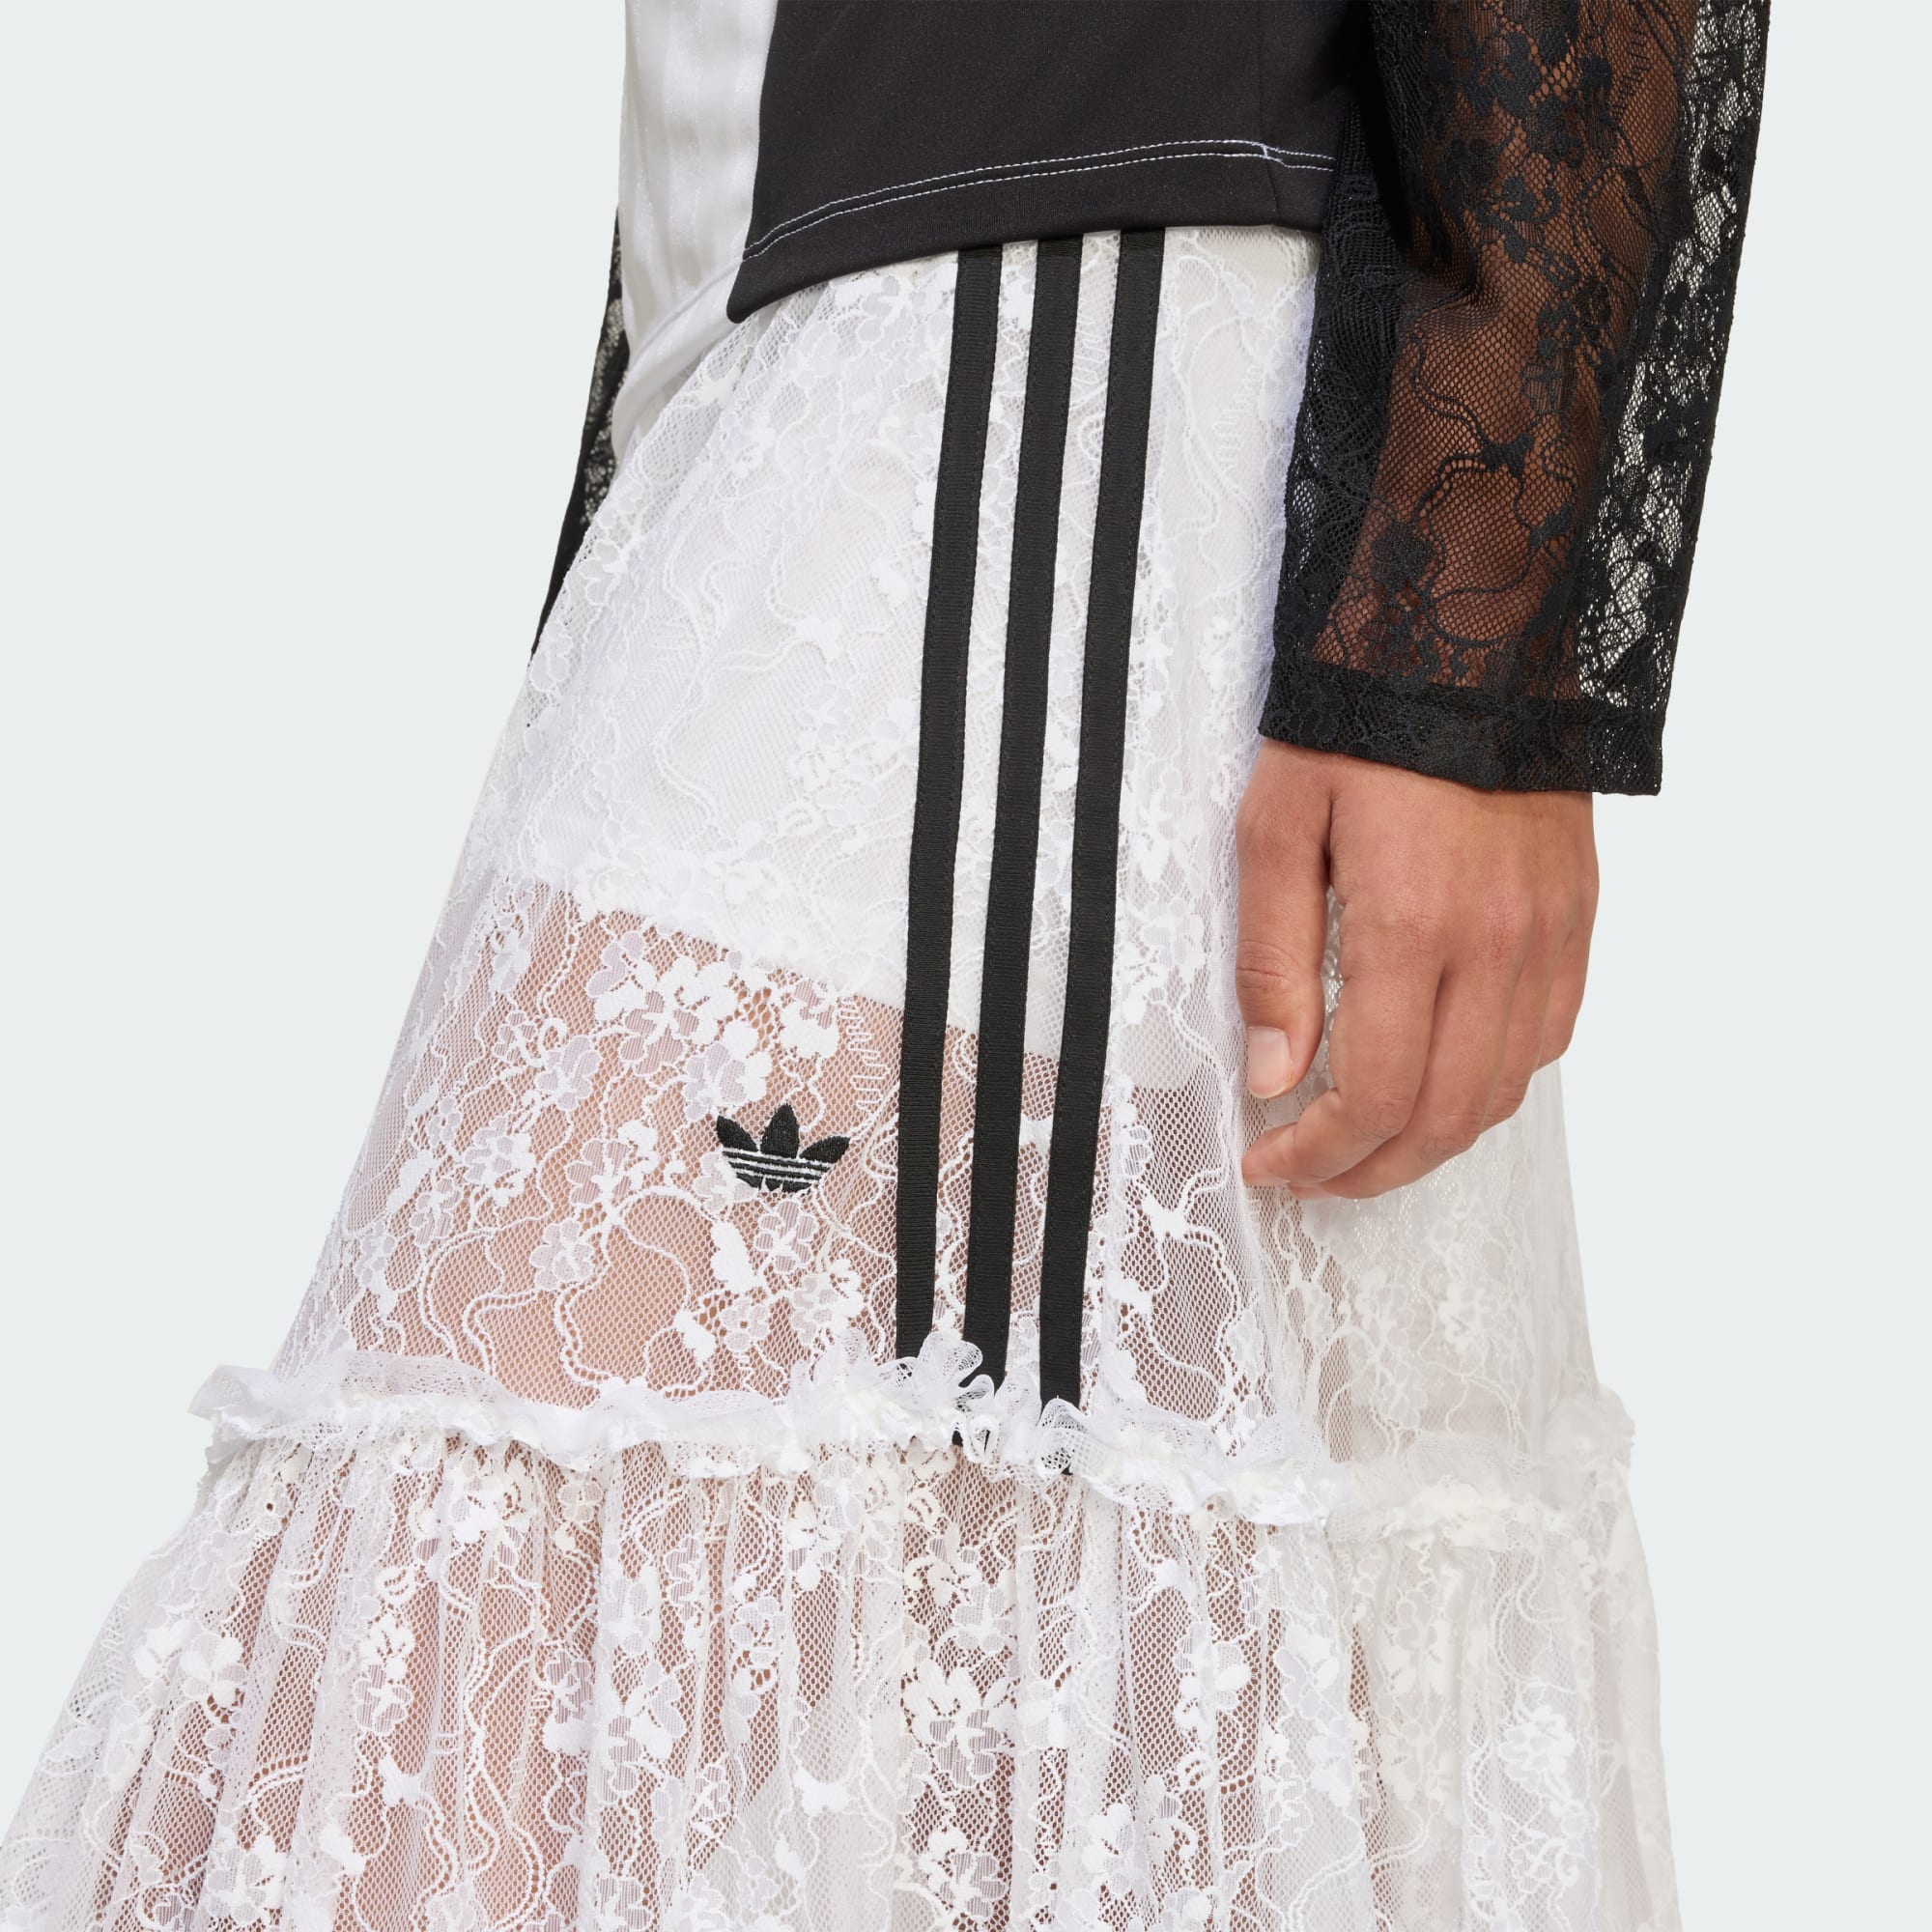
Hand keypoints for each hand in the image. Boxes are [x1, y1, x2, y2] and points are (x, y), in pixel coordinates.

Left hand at [1235, 741, 1596, 1199]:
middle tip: (1311, 1173)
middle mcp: (1497, 944)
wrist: (1468, 634)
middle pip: (1444, 1117)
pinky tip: (1439, 1078)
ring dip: (1431, 1139)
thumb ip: (1273, 962)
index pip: (1374, 1095)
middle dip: (1369, 1169)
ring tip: (1365, 1142)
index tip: (1270, 1164)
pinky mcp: (1577, 916)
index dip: (1318, 1154)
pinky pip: (1549, 1037)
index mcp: (1412, 925)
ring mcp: (1549, 933)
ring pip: (1503, 1091)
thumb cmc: (1357, 722)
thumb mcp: (1276, 828)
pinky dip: (1490, 1083)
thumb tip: (1275, 1075)